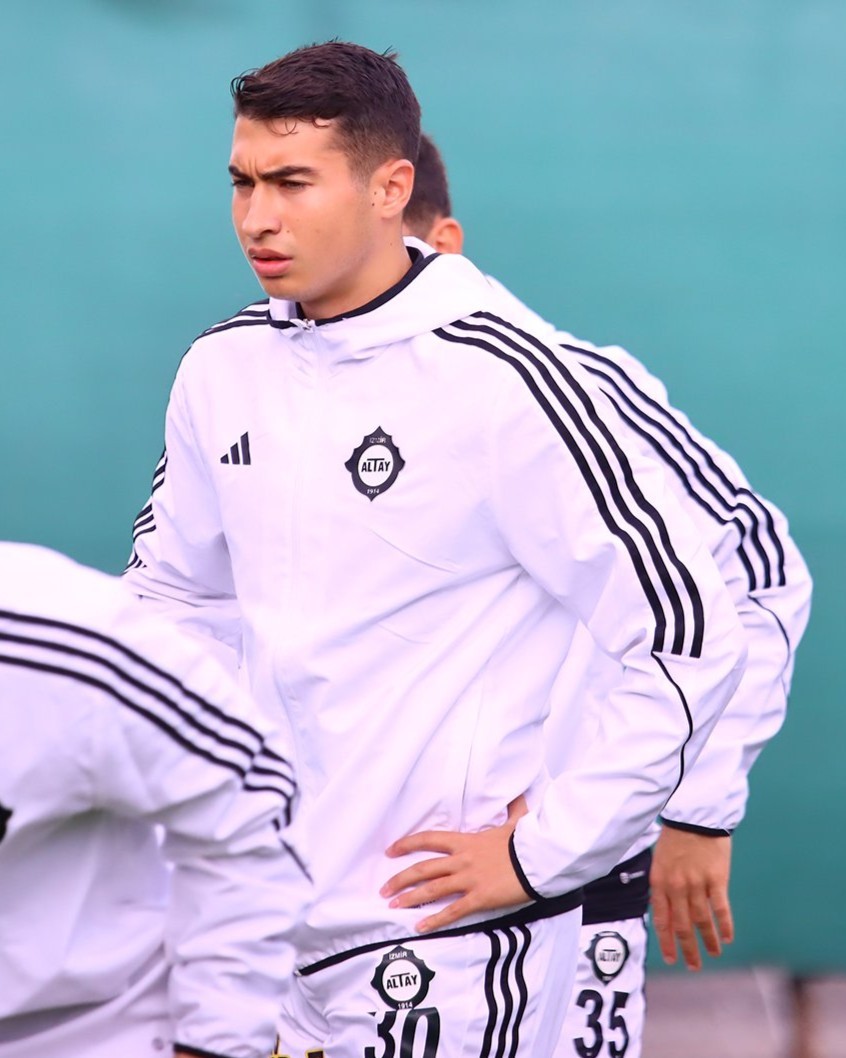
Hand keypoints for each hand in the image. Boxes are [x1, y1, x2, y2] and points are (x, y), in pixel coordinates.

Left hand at [380, 796, 531, 932]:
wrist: (539, 859)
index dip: (408, 844)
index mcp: (466, 841)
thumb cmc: (526, 841)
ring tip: (392, 906)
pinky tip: (419, 926)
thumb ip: (513, 810)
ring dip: (410, 898)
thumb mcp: (516, 822)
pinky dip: (434, 920)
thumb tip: (519, 795)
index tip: (391, 850)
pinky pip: (452, 911)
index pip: (429, 839)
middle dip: (400, 878)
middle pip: (424, 868)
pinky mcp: (479, 898)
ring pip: (432, 889)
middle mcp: (462, 860)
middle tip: (384, 889)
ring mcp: (469, 879)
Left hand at [650, 825, 732, 970]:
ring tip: (713, 954)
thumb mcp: (660, 860)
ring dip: (708, 941)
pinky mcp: (717, 880)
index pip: (661, 919)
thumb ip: (662, 886)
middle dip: (688, 949)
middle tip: (693, 966)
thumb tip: (664, 911)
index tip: (671, 958)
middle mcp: (677, 886)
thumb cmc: (676, 836)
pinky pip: (721, 908)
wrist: (695, 817)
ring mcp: (697, 884)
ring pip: (702, 921)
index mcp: (659, 881)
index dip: (667, 941)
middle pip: (682, 925)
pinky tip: (727, 937)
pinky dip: (724, 925)